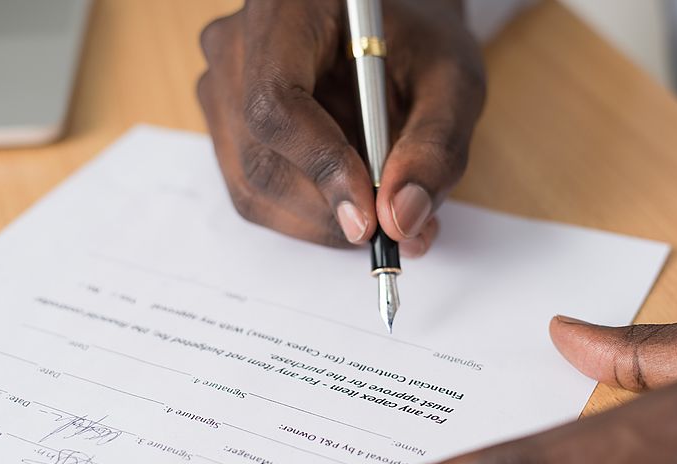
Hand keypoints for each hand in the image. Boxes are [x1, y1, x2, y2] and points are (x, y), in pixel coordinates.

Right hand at [197, 0, 484, 255]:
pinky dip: (312, 216)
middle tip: (395, 228)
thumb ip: (436, 147)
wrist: (392, 33)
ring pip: (255, 190)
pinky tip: (354, 198)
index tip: (369, 215)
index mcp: (285, 9)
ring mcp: (224, 91)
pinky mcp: (230, 130)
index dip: (322, 168)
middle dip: (331, 213)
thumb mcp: (453, 82)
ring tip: (383, 209)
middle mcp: (236, 49)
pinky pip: (257, 196)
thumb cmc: (419, 44)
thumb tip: (401, 219)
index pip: (276, 104)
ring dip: (324, 222)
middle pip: (262, 162)